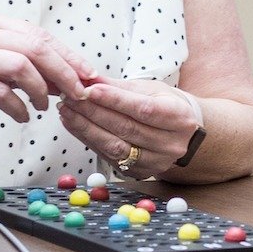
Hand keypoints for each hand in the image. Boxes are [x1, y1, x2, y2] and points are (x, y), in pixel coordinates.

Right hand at [0, 11, 94, 122]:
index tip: (88, 73)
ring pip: (21, 65)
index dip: (67, 55)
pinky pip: (0, 91)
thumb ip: (28, 66)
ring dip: (41, 90)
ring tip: (44, 106)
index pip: (39, 34)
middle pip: (35, 47)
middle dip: (64, 72)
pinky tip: (23, 117)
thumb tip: (70, 79)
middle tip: (78, 93)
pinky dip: (18, 107)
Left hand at [57, 78, 203, 179]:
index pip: (144, 109)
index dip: (116, 100)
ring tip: (66, 112)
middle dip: (93, 112)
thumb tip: (90, 79)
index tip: (90, 89)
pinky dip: (89, 140)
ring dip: (86, 128)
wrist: (186, 136)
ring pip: (115, 146)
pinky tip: (75, 126)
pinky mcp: (140, 172)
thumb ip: (120, 87)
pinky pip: (109, 156)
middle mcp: (170, 143)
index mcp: (179, 117)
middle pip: (126, 128)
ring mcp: (156, 161)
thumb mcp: (152, 90)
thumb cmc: (167, 106)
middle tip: (70, 98)